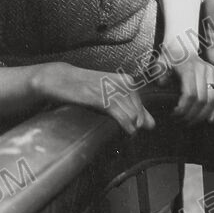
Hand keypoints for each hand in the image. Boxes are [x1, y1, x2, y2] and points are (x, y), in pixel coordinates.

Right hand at [33, 63, 154, 136]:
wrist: (61, 78)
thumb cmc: (85, 87)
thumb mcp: (110, 95)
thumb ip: (133, 108)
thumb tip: (152, 125)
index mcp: (127, 80)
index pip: (141, 105)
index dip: (139, 119)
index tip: (132, 127)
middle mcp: (124, 83)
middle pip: (139, 112)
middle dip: (136, 125)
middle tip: (128, 133)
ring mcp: (114, 91)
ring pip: (133, 116)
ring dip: (131, 128)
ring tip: (125, 134)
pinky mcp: (104, 99)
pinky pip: (123, 117)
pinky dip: (127, 127)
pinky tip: (126, 132)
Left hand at [161, 33, 213, 123]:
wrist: (182, 45)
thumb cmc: (169, 58)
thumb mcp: (160, 62)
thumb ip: (159, 72)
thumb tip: (162, 84)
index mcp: (188, 67)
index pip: (190, 93)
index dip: (183, 107)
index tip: (175, 114)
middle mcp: (203, 68)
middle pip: (202, 99)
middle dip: (192, 114)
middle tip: (182, 121)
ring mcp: (212, 71)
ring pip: (213, 99)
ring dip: (203, 115)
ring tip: (192, 122)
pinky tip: (210, 119)